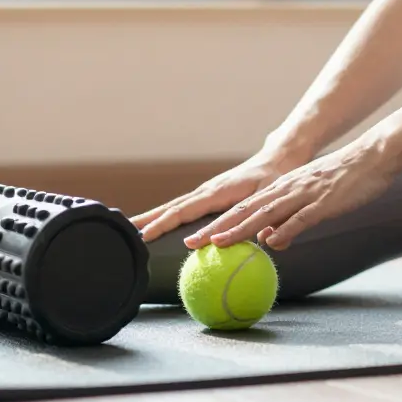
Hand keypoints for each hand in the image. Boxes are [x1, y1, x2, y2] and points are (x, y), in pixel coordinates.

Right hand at [132, 149, 303, 241]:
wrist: (274, 160)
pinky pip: (181, 208)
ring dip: (151, 217)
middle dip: (149, 220)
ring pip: (173, 207)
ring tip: (129, 229)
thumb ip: (266, 217)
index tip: (149, 235)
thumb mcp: (272, 197)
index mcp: (218, 192)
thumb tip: (263, 241)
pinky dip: (164, 216)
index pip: (187, 209)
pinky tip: (153, 226)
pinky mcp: (207, 197)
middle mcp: (207, 191)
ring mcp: (205, 193)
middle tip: (127, 234)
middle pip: (172, 207)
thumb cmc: (274, 179)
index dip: (168, 223)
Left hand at [184, 138, 396, 250]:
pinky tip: (270, 243)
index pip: (244, 208)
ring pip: (266, 214)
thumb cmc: (344, 178)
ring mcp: (304, 194)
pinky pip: (300, 218)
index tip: (199, 239)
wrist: (371, 156)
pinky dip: (284, 230)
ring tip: (218, 243)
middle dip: (218, 228)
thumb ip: (289, 218)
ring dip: (240, 229)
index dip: (220, 223)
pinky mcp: (323, 202)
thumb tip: (269, 240)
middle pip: (246, 211)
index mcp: (282, 188)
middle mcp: (287, 189)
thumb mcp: (311, 198)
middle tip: (194, 243)